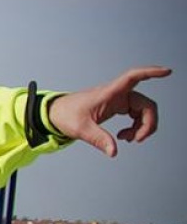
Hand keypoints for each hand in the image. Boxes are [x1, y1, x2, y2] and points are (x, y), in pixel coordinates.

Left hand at [48, 66, 169, 156]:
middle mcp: (117, 94)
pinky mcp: (118, 107)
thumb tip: (113, 151)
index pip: (133, 77)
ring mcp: (119, 100)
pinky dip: (135, 127)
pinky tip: (122, 137)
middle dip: (148, 123)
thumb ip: (98, 139)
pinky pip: (136, 116)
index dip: (151, 73)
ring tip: (127, 139)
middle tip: (137, 140)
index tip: (167, 72)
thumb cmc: (65, 115)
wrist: (55, 114)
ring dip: (141, 127)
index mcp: (109, 93)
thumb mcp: (80, 128)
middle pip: (146, 104)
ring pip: (143, 111)